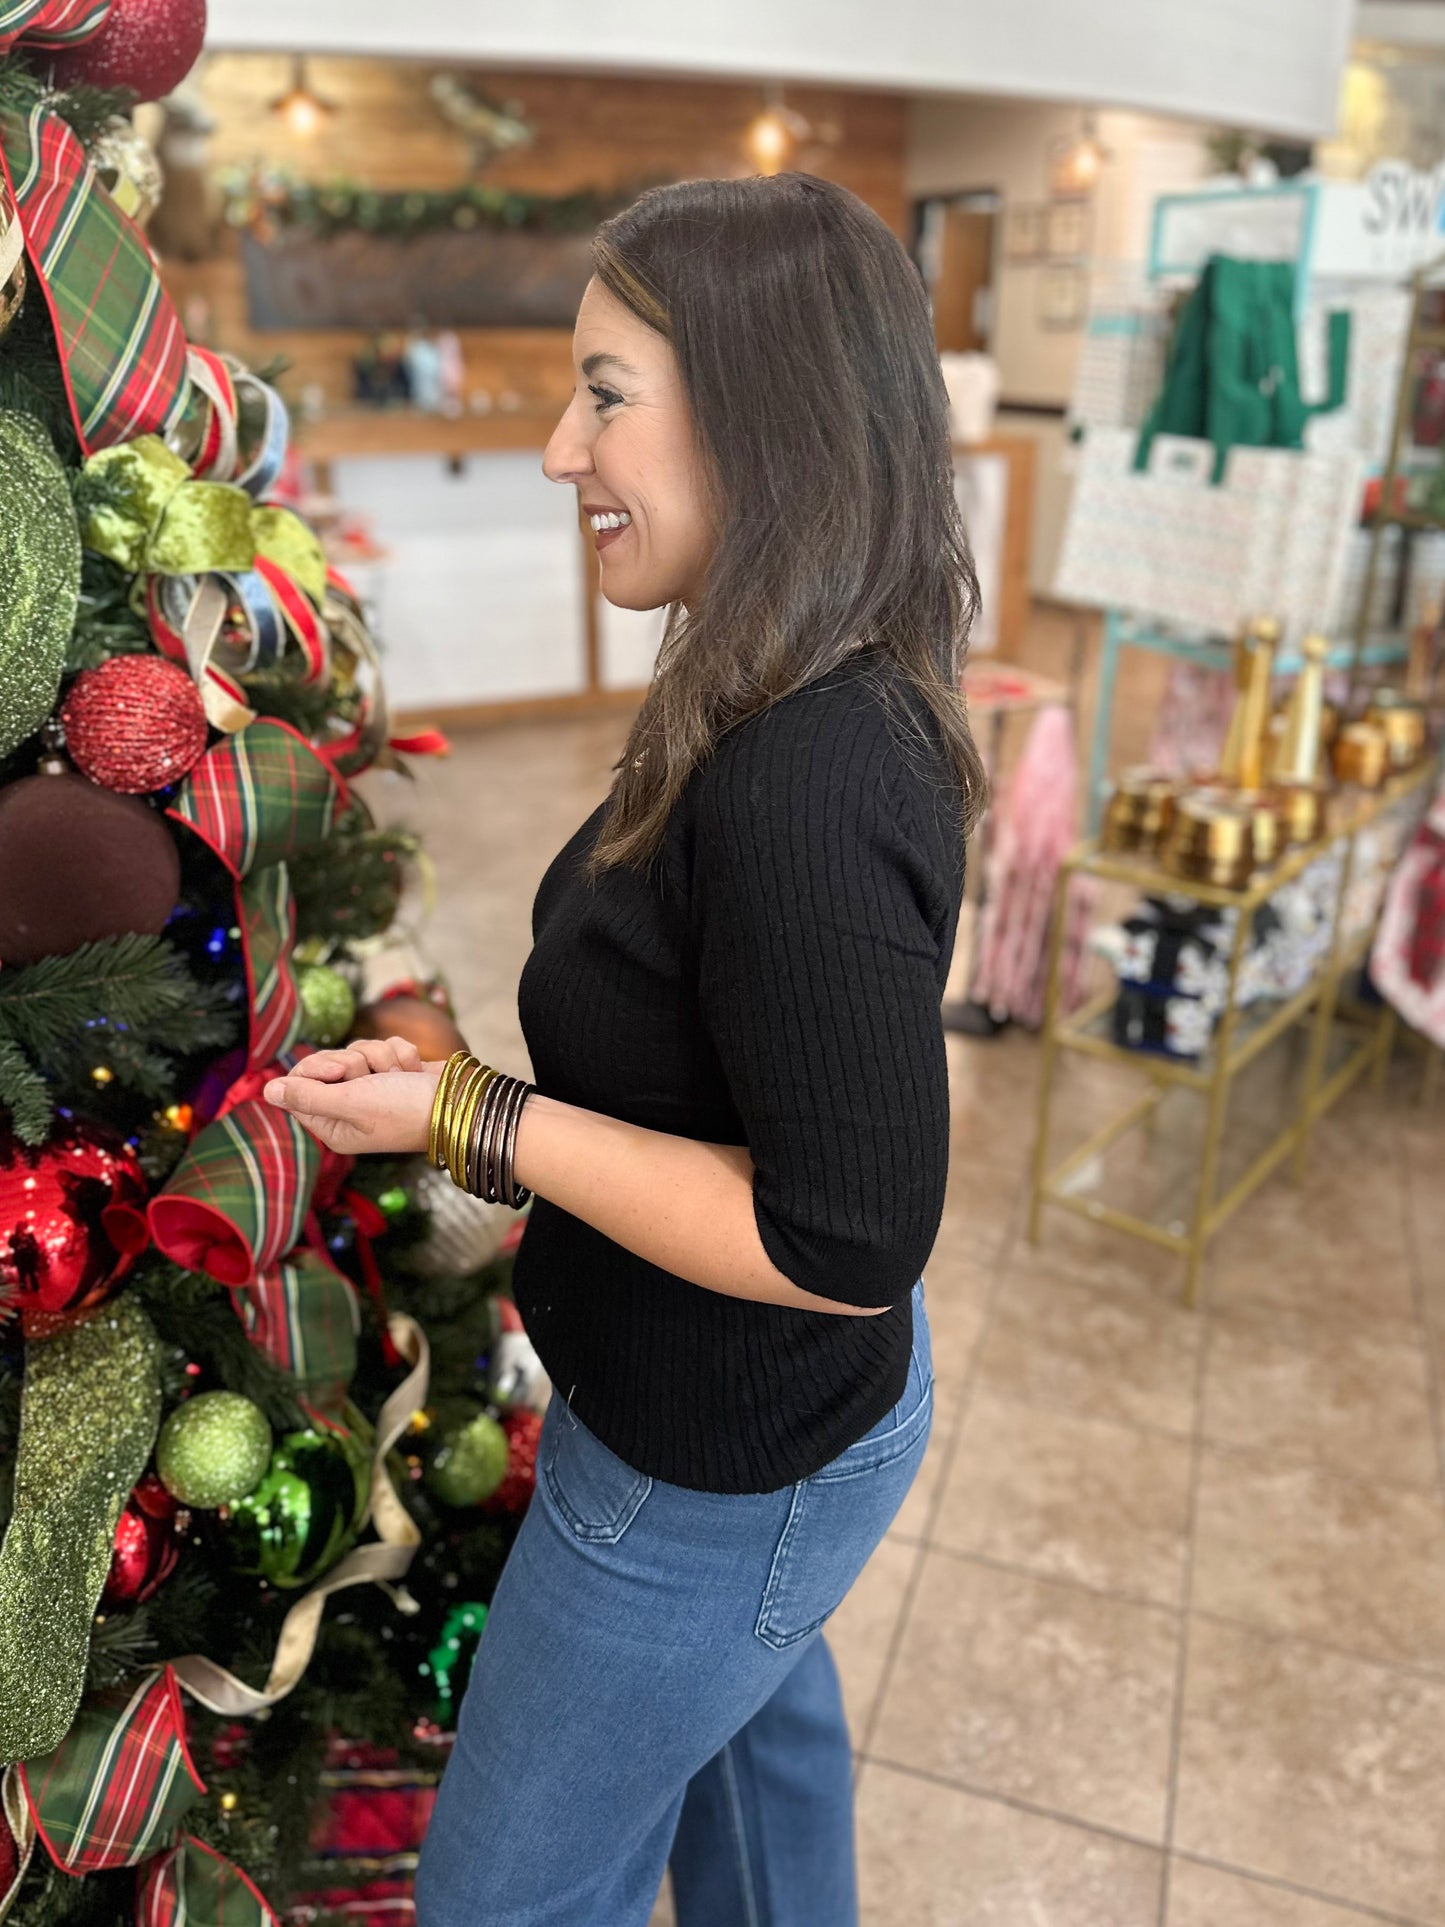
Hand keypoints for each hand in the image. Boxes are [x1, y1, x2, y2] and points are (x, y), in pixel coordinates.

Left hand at [263, 1036, 440, 1156]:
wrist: (458, 1102)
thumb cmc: (405, 1110)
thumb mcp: (352, 1104)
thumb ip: (308, 1096)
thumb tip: (266, 1092)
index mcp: (332, 1126)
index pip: (299, 1085)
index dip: (318, 1069)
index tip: (342, 1072)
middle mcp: (348, 1108)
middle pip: (326, 1063)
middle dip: (352, 1061)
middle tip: (370, 1077)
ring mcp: (372, 1090)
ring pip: (357, 1050)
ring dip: (381, 1056)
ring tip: (398, 1077)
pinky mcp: (394, 1073)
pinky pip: (384, 1046)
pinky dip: (400, 1053)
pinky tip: (412, 1071)